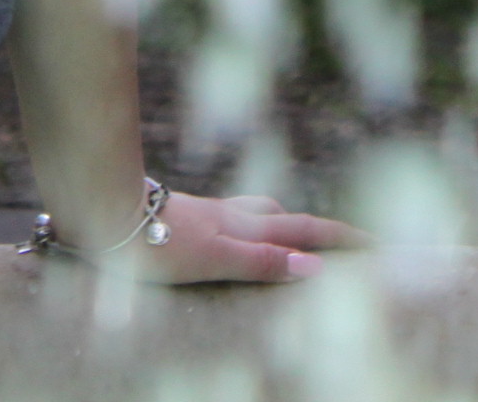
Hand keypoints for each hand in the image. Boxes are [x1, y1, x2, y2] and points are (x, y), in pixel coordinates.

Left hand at [112, 194, 364, 285]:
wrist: (99, 209)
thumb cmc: (153, 242)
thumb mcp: (214, 258)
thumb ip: (262, 262)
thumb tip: (316, 267)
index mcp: (244, 227)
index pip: (305, 231)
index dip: (341, 238)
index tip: (378, 243)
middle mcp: (229, 216)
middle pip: (285, 217)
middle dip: (318, 228)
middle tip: (345, 239)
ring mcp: (203, 213)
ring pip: (253, 213)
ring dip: (279, 221)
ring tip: (290, 230)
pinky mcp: (178, 216)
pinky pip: (226, 218)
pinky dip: (244, 224)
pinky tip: (227, 229)